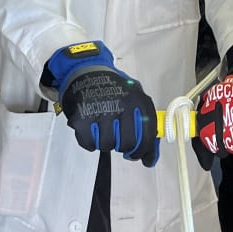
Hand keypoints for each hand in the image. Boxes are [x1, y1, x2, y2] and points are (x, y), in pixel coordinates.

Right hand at [45, 41, 158, 167]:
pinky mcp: (82, 117)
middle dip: (123, 147)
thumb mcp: (135, 100)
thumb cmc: (113, 90)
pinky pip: (89, 143)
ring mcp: (101, 111)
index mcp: (138, 100)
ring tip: (102, 128)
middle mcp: (121, 104)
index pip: (147, 135)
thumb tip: (150, 160)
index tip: (139, 155)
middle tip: (118, 139)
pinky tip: (91, 128)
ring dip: (105, 142)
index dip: (144, 150)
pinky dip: (89, 141)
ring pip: (107, 145)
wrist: (86, 71)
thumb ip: (146, 128)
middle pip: (128, 143)